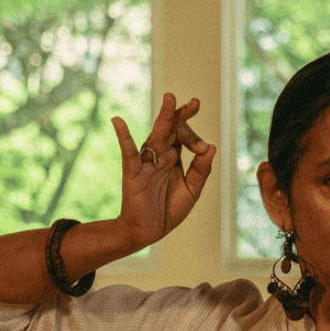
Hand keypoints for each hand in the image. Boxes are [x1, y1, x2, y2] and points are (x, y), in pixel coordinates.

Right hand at [112, 92, 215, 247]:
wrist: (148, 231)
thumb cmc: (168, 209)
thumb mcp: (192, 190)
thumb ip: (201, 170)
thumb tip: (211, 146)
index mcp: (173, 158)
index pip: (184, 137)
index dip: (195, 138)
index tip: (203, 148)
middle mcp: (159, 156)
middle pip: (170, 130)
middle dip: (181, 115)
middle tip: (195, 102)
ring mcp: (146, 163)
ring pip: (156, 136)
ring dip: (163, 118)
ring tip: (170, 98)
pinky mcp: (133, 173)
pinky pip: (128, 153)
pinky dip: (123, 137)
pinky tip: (118, 121)